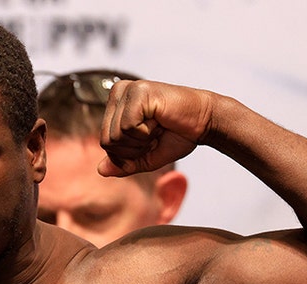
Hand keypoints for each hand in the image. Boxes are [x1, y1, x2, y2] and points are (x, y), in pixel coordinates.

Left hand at [97, 80, 211, 177]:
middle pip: (107, 140)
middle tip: (155, 134)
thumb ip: (123, 163)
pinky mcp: (138, 91)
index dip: (128, 153)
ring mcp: (127, 90)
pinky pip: (127, 127)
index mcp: (116, 104)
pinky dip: (145, 133)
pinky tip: (159, 120)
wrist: (205, 122)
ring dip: (141, 141)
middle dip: (133, 149)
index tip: (150, 140)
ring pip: (116, 135)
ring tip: (157, 126)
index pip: (105, 141)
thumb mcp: (146, 157)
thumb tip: (100, 170)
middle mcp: (118, 92)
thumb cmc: (177, 135)